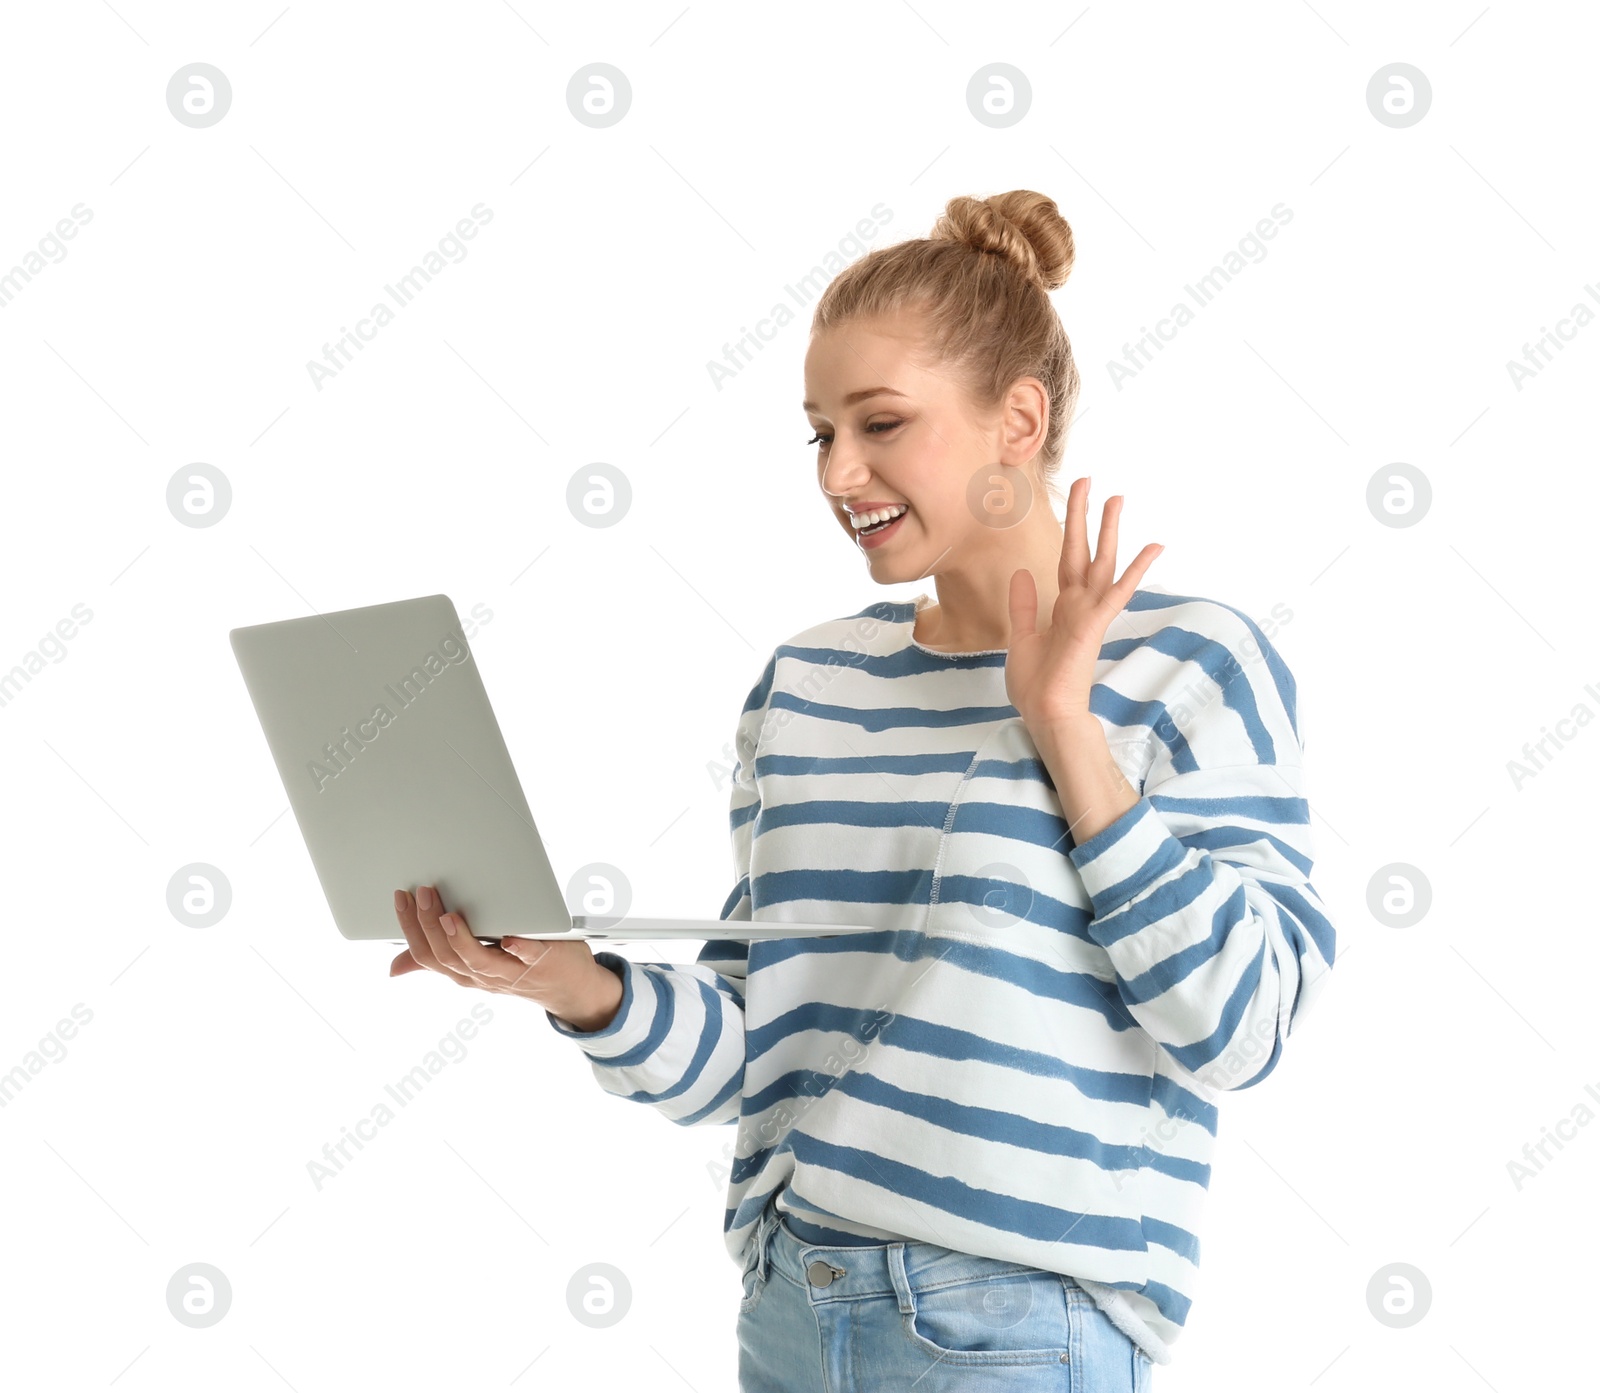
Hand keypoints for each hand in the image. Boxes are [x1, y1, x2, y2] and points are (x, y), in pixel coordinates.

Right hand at [388, 885, 616, 1022]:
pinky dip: (519, 949)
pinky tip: (510, 938)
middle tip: (424, 893)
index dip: (410, 928)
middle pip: (447, 957)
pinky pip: (528, 957)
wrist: (570, 988)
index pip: (427, 955)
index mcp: (466, 972)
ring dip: (461, 938)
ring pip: (477, 961)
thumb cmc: (519, 969)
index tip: (402, 898)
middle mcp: (484, 975)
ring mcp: (512, 971)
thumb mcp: (476, 966)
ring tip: (449, 915)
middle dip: (429, 925)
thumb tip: (395, 967)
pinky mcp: (542, 961)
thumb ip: (440, 960)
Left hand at [1005, 476, 1162, 731]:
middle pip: (1085, 551)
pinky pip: (1118, 592)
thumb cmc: (1036, 685)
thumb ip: (1025, 604)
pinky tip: (1153, 546)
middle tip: (1090, 481)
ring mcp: (1090, 613)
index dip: (1071, 530)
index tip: (1076, 502)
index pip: (1068, 559)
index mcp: (1063, 607)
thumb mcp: (1022, 637)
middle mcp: (1080, 605)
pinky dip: (1136, 569)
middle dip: (1087, 516)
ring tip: (1117, 498)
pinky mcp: (1095, 625)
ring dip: (1110, 530)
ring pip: (1103, 562)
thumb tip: (1022, 572)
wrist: (1045, 713)